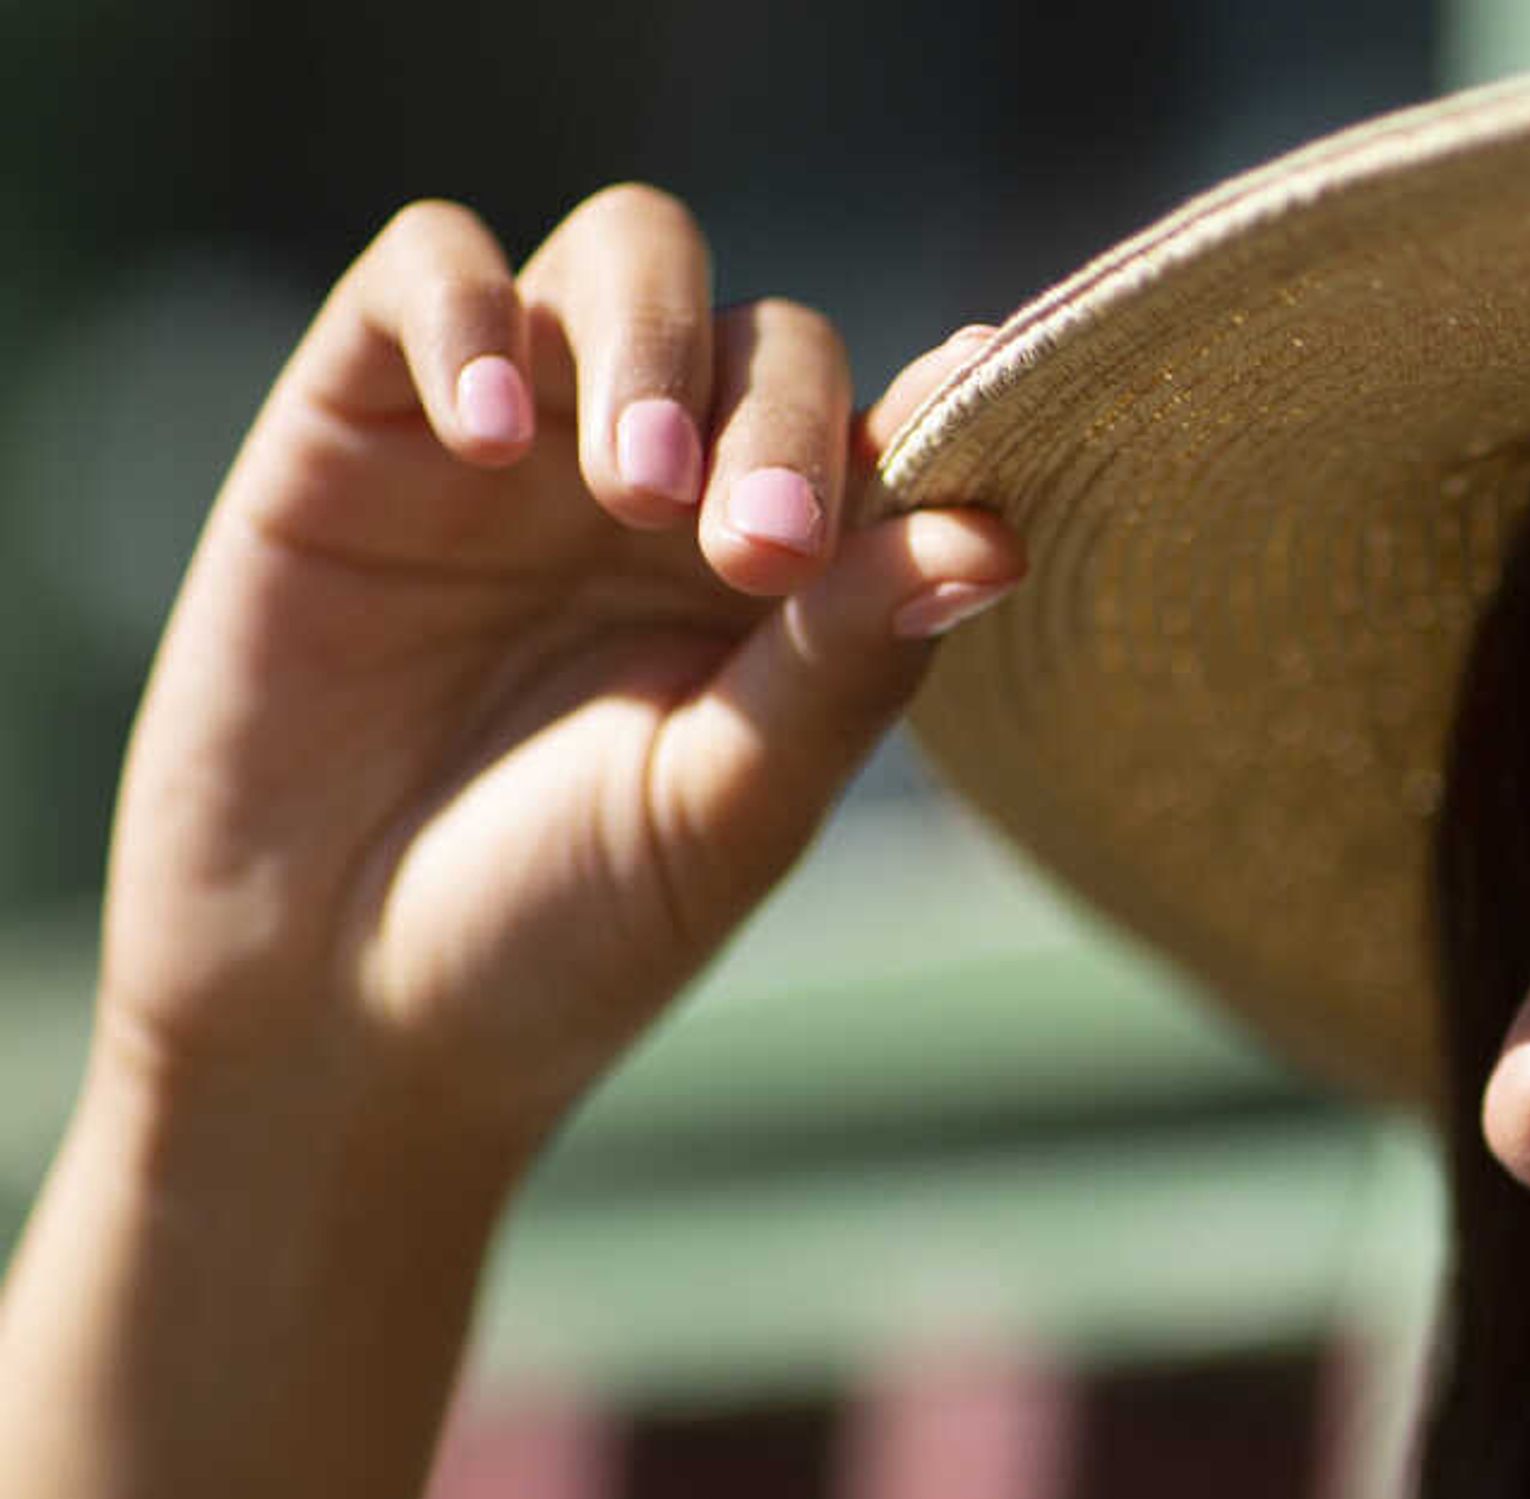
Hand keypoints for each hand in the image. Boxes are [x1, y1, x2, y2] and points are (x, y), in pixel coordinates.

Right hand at [96, 183, 1022, 1188]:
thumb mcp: (727, 810)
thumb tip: (993, 542)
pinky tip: (489, 432)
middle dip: (781, 415)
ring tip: (637, 490)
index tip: (973, 414)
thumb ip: (846, 667)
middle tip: (755, 551)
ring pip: (626, 255)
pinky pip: (425, 266)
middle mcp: (670, 482)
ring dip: (653, 339)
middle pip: (767, 333)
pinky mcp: (360, 418)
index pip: (886, 432)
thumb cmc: (563, 931)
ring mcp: (523, 436)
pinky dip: (468, 312)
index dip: (934, 413)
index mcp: (791, 577)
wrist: (337, 1013)